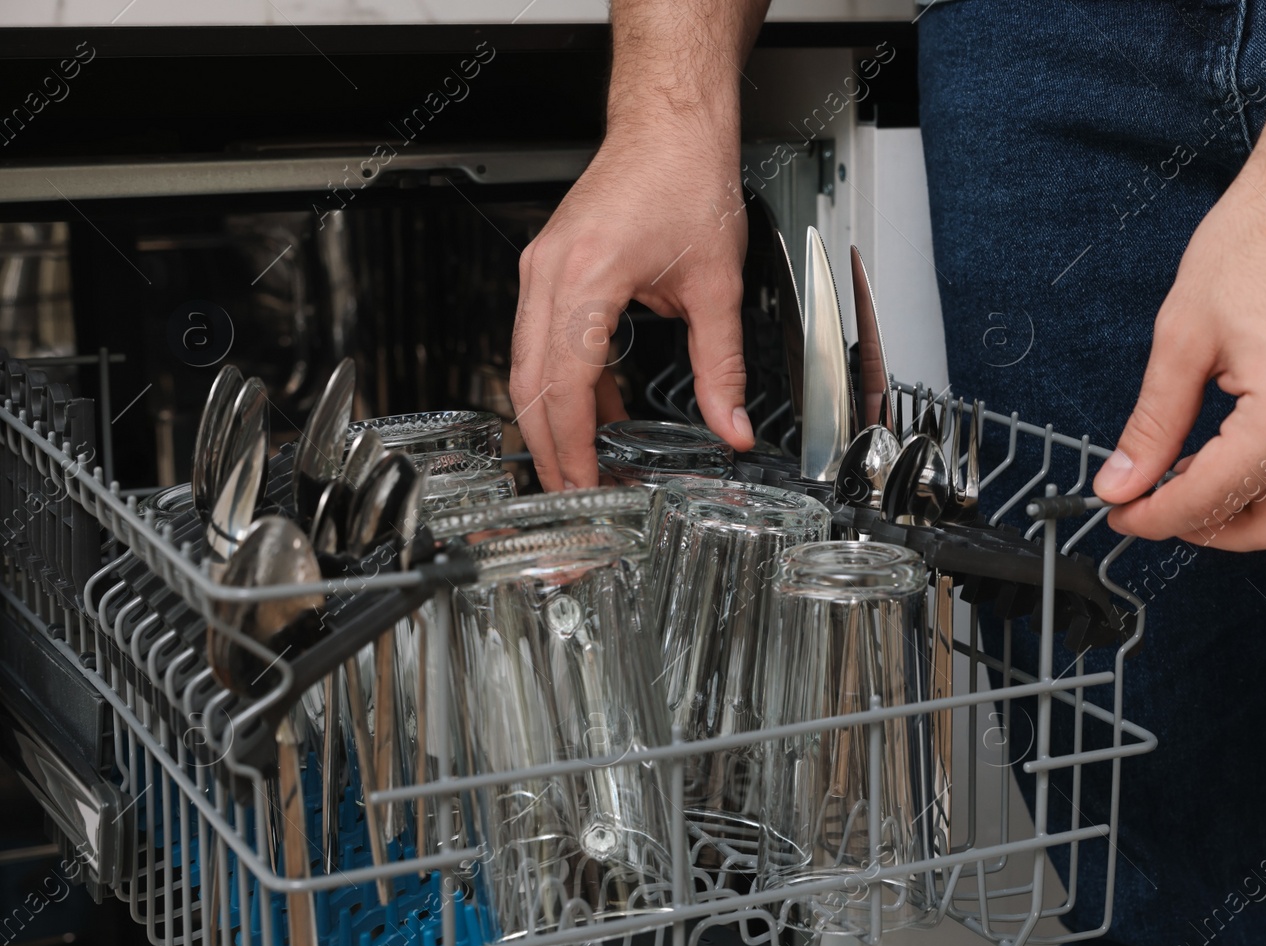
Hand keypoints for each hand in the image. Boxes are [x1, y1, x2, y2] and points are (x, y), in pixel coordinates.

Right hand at [509, 130, 755, 489]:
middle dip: (549, 448)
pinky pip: (542, 341)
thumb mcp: (717, 286)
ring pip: (526, 366)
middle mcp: (549, 273)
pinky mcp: (547, 268)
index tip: (584, 485)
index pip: (565, 386)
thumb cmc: (686, 177)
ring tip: (584, 464)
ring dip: (552, 420)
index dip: (571, 447)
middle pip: (529, 385)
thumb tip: (732, 425)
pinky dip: (565, 384)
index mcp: (586, 277)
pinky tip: (600, 411)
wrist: (669, 124)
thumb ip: (723, 367)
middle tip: (574, 495)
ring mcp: (540, 269)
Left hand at [1092, 156, 1265, 549]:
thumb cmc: (1264, 238)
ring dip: (1248, 510)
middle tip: (1153, 505)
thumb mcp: (1183, 337)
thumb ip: (1152, 424)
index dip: (1155, 516)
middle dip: (1203, 527)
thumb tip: (1121, 481)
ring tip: (1192, 477)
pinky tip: (1243, 456)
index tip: (1121, 512)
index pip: (1211, 499)